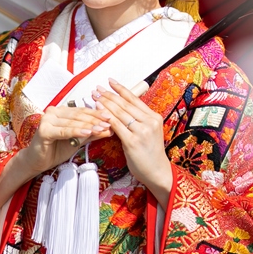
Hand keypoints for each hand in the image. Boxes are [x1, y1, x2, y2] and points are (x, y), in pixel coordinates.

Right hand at [16, 104, 110, 176]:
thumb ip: (91, 134)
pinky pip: (64, 131)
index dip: (96, 114)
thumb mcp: (77, 141)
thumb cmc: (56, 150)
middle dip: (95, 119)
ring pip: (72, 122)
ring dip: (88, 125)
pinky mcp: (44, 130)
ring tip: (102, 128)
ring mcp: (47, 119)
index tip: (111, 117)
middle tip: (109, 123)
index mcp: (61, 111)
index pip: (82, 111)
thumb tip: (109, 129)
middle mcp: (53, 112)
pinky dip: (76, 131)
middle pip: (78, 115)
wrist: (38, 162)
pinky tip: (88, 132)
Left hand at [91, 79, 171, 202]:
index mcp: (154, 117)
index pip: (134, 99)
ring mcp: (141, 132)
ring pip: (119, 113)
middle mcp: (149, 122)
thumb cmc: (151, 152)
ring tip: (94, 96)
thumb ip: (139, 119)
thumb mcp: (149, 131)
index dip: (121, 89)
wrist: (158, 172)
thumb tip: (121, 106)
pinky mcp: (132, 142)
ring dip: (105, 103)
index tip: (110, 81)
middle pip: (125, 104)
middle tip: (97, 88)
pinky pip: (116, 126)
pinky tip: (98, 110)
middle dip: (109, 94)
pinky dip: (106, 117)